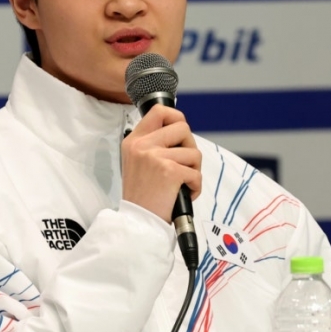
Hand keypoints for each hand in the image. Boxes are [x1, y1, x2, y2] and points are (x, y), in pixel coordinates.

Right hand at [121, 104, 201, 222]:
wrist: (138, 220)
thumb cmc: (141, 195)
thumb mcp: (136, 161)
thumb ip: (153, 143)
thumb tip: (180, 131)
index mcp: (134, 141)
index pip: (159, 111)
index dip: (176, 117)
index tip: (180, 131)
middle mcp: (142, 145)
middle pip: (183, 128)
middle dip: (190, 146)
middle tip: (183, 164)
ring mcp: (155, 157)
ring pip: (193, 152)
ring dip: (193, 170)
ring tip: (180, 183)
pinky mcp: (170, 171)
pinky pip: (196, 173)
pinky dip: (195, 186)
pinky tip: (183, 193)